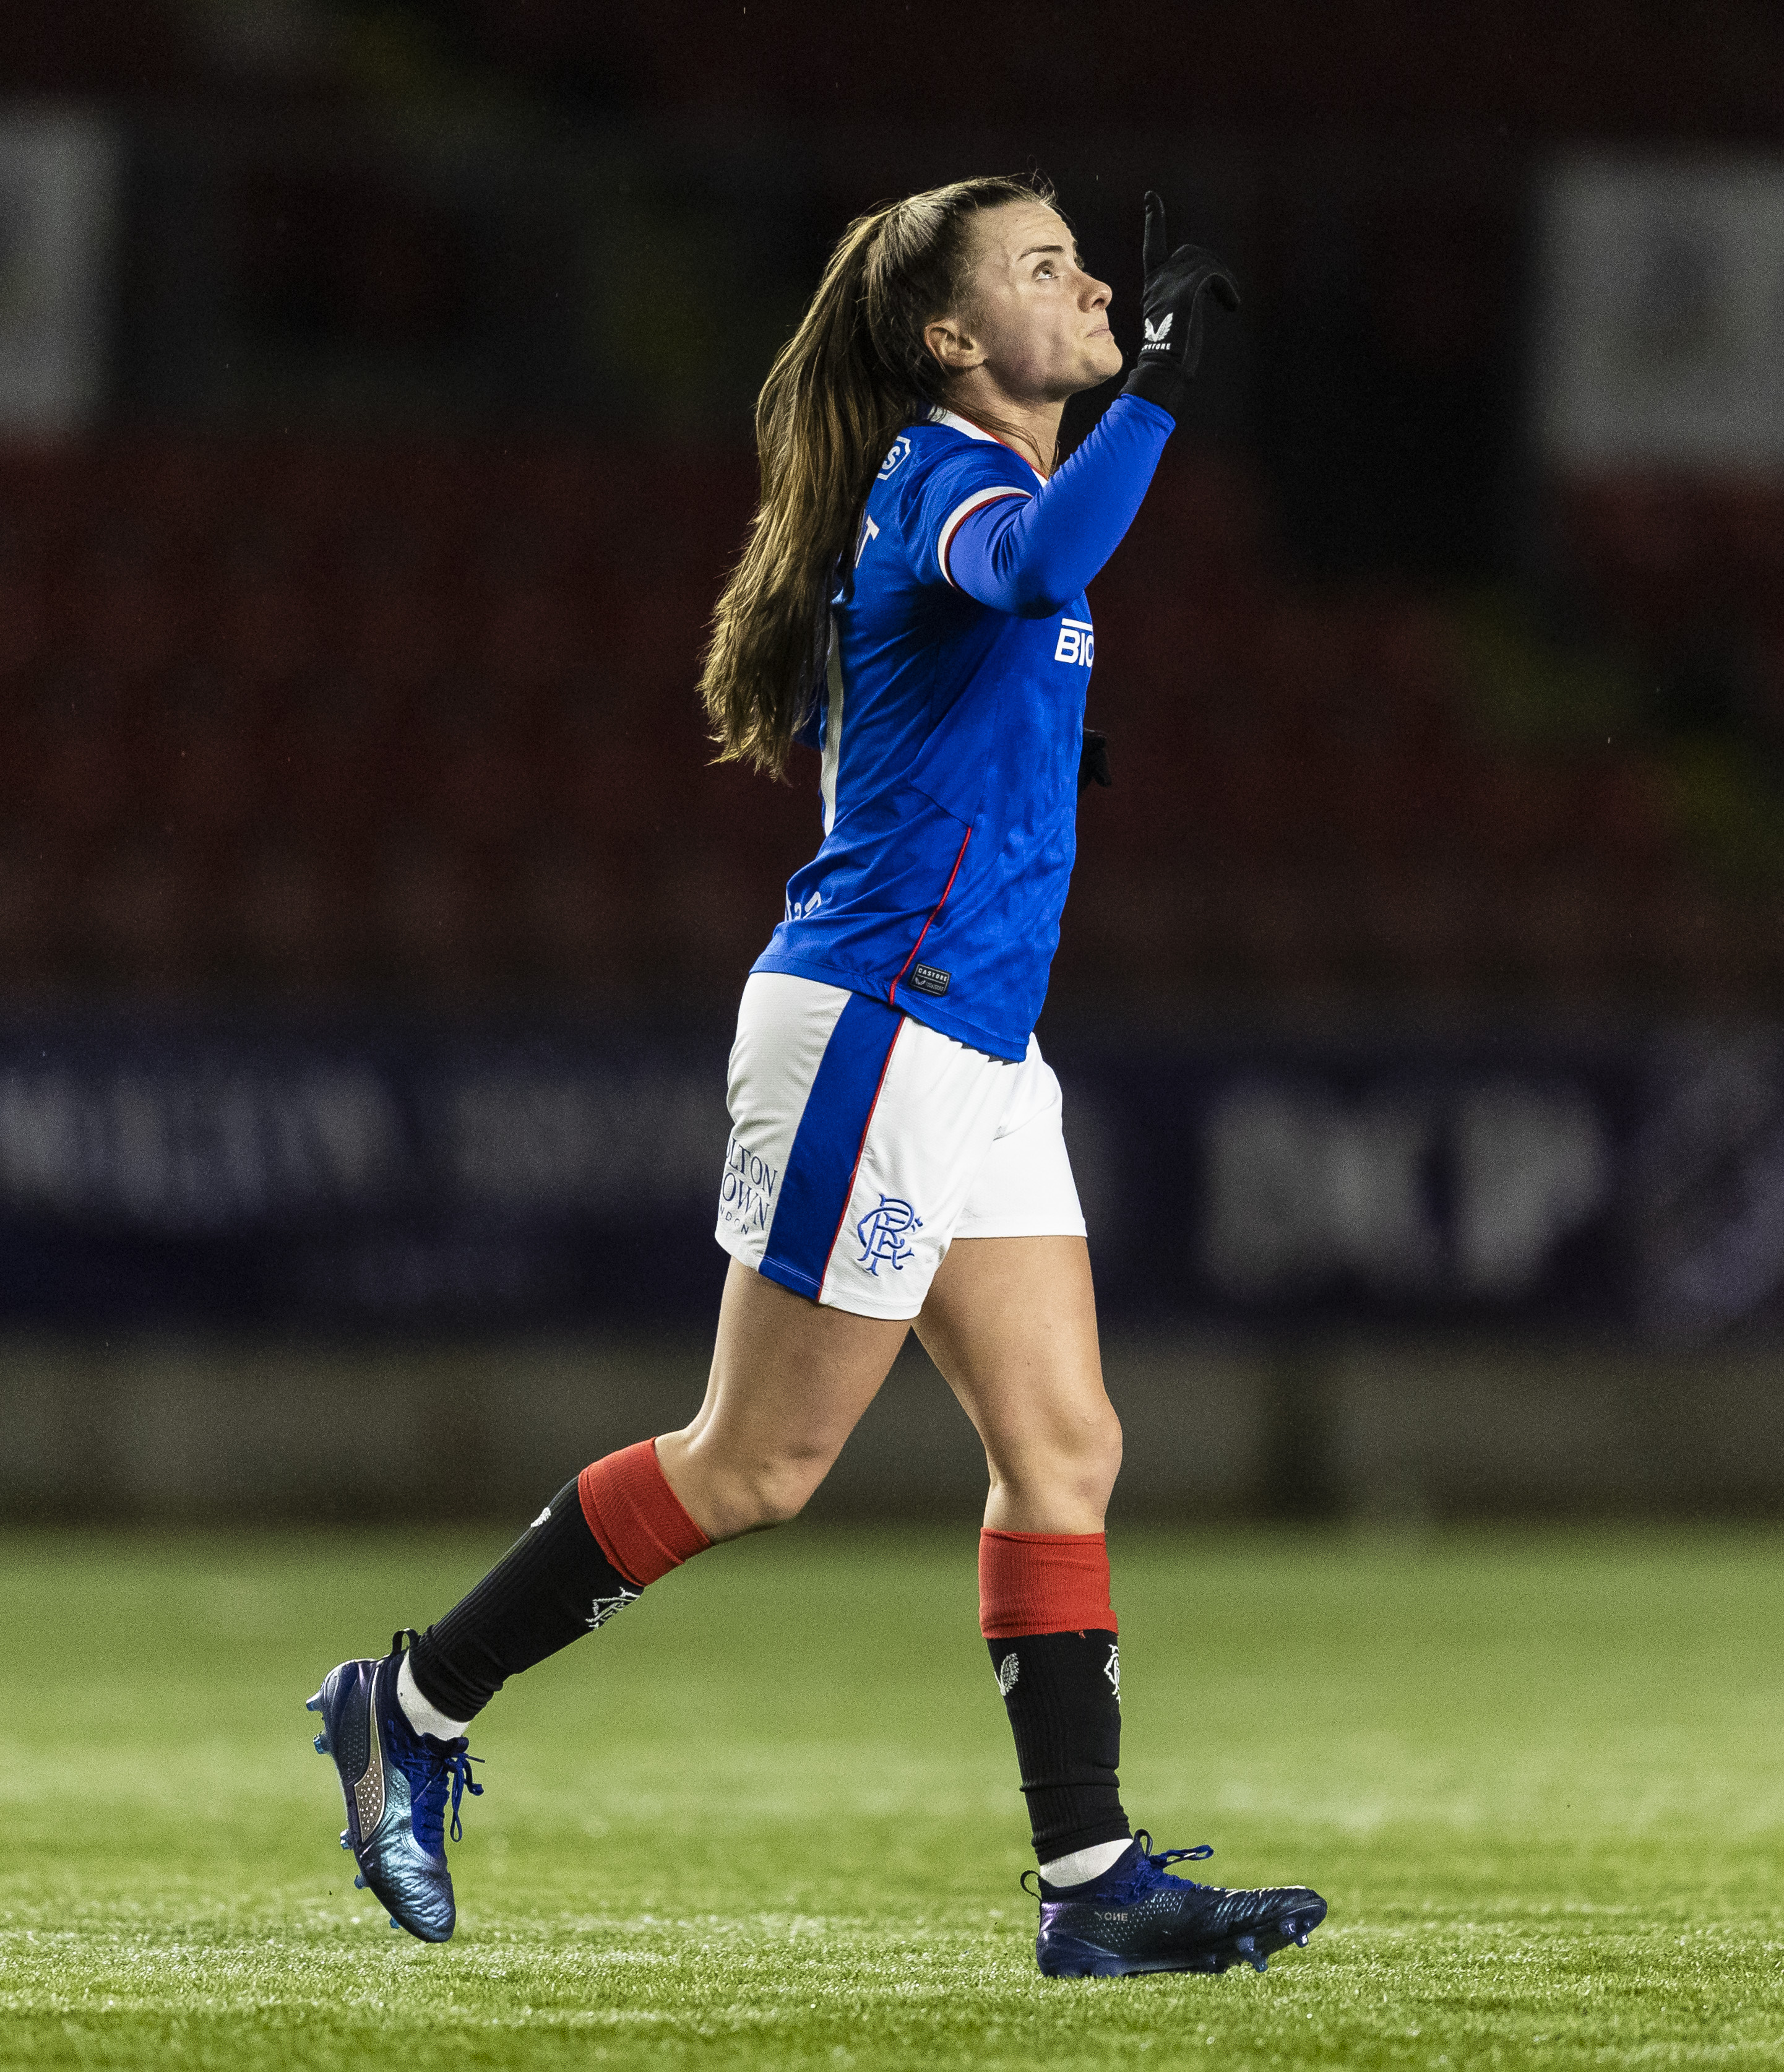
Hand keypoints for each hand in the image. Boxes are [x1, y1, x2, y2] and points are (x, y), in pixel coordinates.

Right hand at [1121, 191, 1239, 419]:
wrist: (1163, 369)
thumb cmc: (1170, 354)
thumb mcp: (1173, 319)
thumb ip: (1180, 297)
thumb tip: (1207, 283)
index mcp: (1152, 285)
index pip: (1152, 245)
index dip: (1154, 219)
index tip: (1151, 197)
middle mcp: (1158, 280)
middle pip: (1191, 252)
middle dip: (1211, 267)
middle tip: (1227, 293)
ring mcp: (1169, 284)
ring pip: (1204, 261)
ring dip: (1223, 280)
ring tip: (1231, 302)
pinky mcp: (1185, 291)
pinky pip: (1214, 274)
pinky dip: (1227, 288)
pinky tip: (1232, 306)